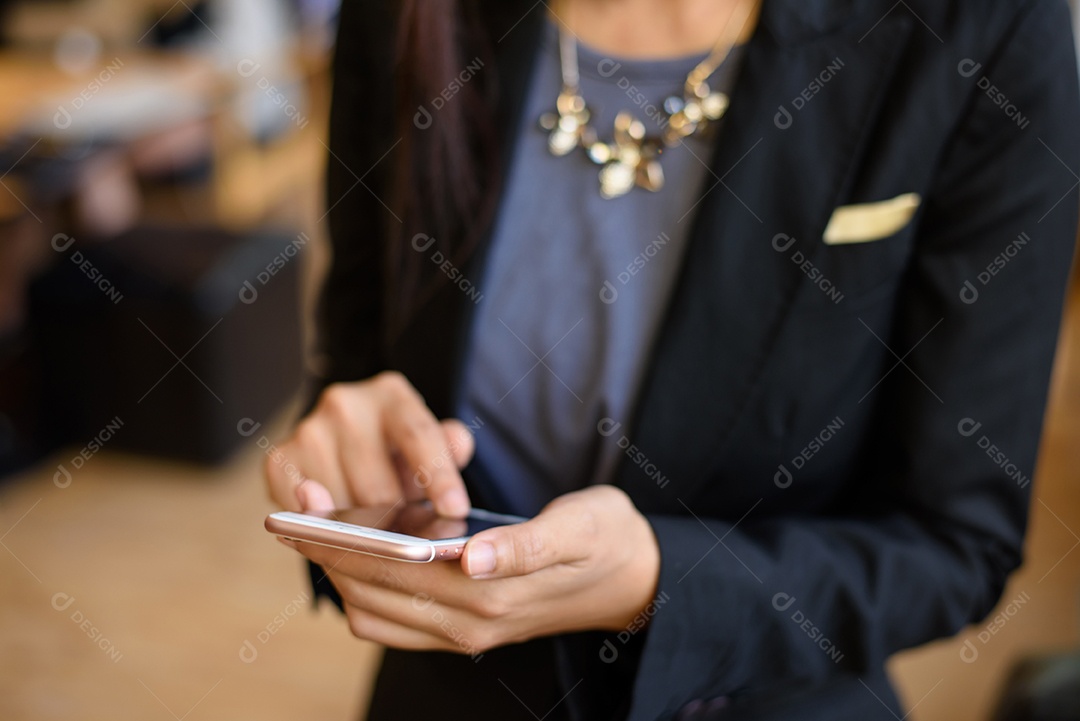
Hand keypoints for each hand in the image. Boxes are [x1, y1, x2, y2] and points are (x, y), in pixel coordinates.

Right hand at [265, 371, 475, 516]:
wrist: (343, 445)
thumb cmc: (396, 451)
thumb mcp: (430, 444)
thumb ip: (449, 445)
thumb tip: (458, 444)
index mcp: (390, 394)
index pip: (418, 435)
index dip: (438, 476)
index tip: (455, 510)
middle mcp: (344, 404)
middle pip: (380, 485)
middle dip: (400, 520)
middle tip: (414, 542)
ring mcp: (307, 431)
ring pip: (344, 508)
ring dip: (364, 531)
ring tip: (379, 536)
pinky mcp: (279, 461)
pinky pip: (308, 514)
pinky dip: (328, 533)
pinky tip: (343, 535)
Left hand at [293, 485, 660, 653]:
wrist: (632, 579)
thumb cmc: (603, 540)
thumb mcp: (577, 528)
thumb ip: (524, 545)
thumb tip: (473, 557)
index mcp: (490, 597)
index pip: (395, 575)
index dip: (343, 545)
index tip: (306, 514)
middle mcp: (470, 625)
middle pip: (374, 596)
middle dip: (328, 556)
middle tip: (296, 511)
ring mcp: (465, 633)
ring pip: (377, 615)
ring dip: (343, 576)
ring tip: (319, 531)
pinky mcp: (465, 630)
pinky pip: (396, 622)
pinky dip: (367, 593)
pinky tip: (362, 555)